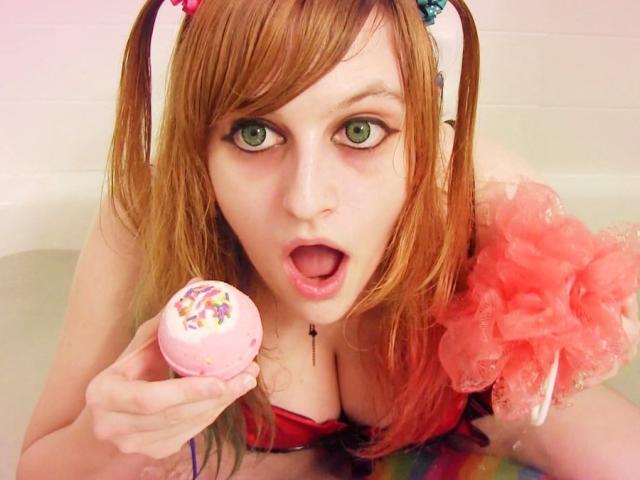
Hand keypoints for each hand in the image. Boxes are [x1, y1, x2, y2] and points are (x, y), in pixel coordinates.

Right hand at [84, 277, 259, 459]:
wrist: (107, 413)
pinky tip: (230, 392)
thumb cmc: (126, 369)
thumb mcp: (139, 344)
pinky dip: (213, 412)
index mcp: (103, 394)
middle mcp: (112, 426)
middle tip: (248, 374)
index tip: (221, 380)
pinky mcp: (152, 452)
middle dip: (216, 396)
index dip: (186, 392)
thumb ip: (167, 318)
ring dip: (222, 404)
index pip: (148, 399)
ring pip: (187, 426)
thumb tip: (198, 282)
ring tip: (247, 379)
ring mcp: (132, 444)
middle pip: (174, 416)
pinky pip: (190, 433)